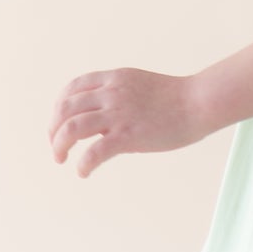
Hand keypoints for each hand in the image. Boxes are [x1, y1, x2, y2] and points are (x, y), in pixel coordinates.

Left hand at [49, 67, 213, 176]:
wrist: (199, 103)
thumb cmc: (176, 98)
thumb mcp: (139, 86)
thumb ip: (118, 96)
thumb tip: (102, 121)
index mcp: (114, 79)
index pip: (72, 89)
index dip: (59, 107)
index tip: (59, 123)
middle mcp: (110, 94)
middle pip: (65, 109)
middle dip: (53, 129)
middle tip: (56, 147)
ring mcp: (118, 114)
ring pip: (71, 129)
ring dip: (59, 146)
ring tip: (61, 159)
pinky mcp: (128, 135)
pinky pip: (93, 152)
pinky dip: (83, 164)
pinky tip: (83, 172)